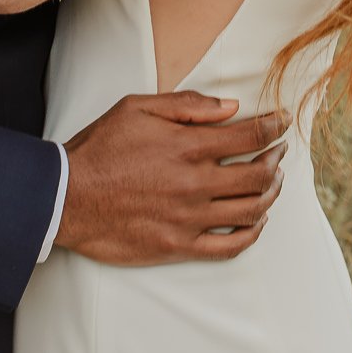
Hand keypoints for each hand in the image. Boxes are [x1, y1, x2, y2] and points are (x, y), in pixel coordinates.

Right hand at [53, 93, 289, 264]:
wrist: (66, 198)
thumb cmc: (100, 149)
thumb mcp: (137, 108)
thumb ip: (187, 106)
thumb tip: (231, 106)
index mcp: (188, 146)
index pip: (250, 136)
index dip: (275, 125)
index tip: (285, 120)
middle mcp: (195, 183)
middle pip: (259, 174)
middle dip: (277, 159)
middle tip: (280, 152)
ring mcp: (189, 218)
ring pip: (251, 210)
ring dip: (270, 194)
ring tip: (272, 183)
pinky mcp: (179, 245)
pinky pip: (229, 247)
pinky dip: (251, 234)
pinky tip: (256, 222)